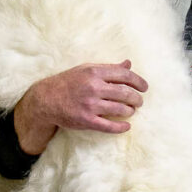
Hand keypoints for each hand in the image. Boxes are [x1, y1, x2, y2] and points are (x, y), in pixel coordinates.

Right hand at [14, 61, 145, 153]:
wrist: (46, 99)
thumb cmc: (69, 82)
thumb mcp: (87, 70)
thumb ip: (109, 68)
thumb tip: (129, 64)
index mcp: (94, 72)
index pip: (124, 75)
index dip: (138, 81)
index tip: (144, 87)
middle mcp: (93, 87)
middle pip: (125, 93)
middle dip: (136, 98)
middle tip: (139, 101)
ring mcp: (90, 105)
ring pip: (120, 109)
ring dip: (130, 111)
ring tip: (131, 110)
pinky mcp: (86, 120)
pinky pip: (109, 126)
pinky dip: (121, 127)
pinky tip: (127, 126)